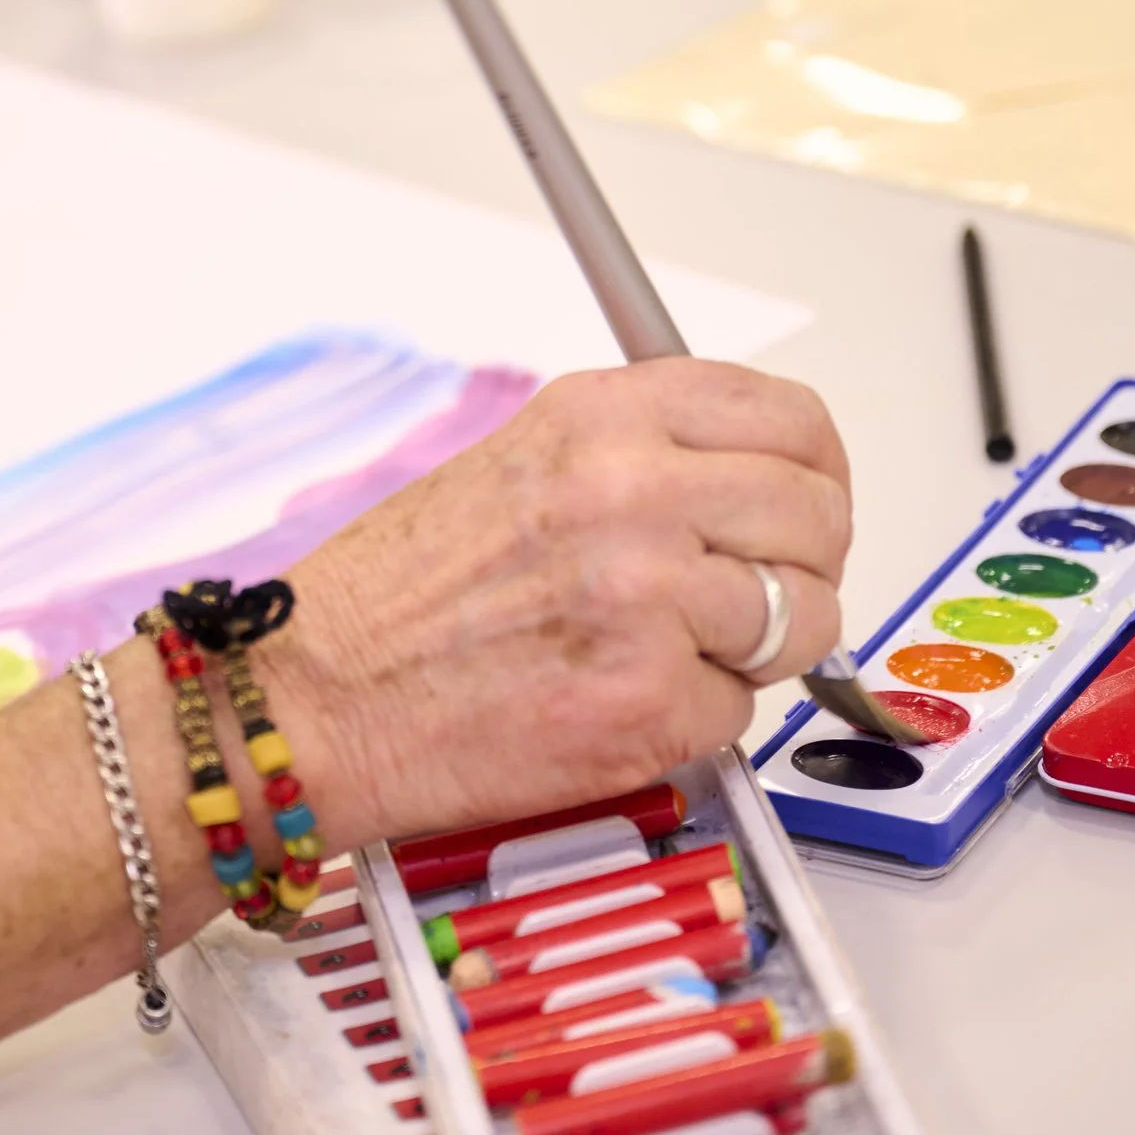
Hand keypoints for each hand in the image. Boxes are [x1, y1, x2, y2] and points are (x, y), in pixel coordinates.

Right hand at [275, 358, 848, 846]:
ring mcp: (649, 597)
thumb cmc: (396, 596)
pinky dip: (694, 719)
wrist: (315, 697)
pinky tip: (616, 701)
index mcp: (604, 416)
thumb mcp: (523, 462)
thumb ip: (642, 455)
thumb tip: (754, 480)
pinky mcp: (649, 700)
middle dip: (805, 566)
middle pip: (819, 515)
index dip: (816, 472)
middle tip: (758, 597)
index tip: (805, 504)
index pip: (791, 418)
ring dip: (753, 651)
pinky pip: (741, 710)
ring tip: (662, 654)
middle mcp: (635, 490)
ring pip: (804, 618)